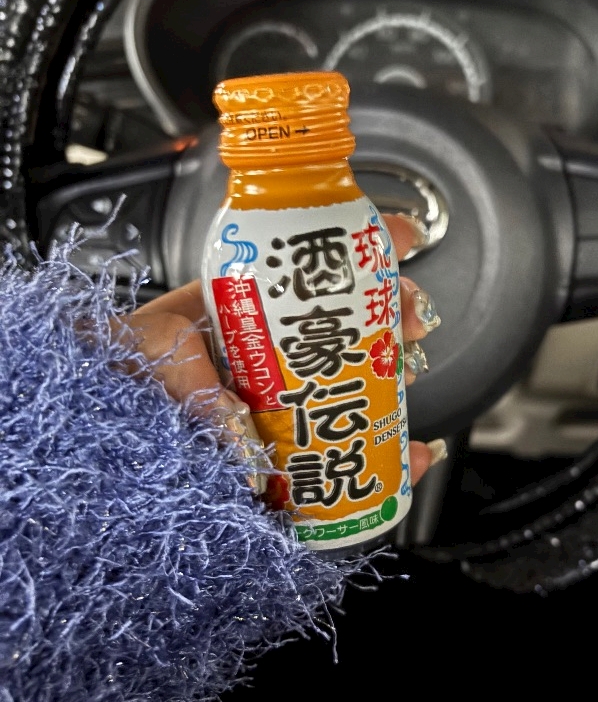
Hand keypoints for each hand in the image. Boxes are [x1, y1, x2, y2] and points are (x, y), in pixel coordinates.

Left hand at [118, 214, 444, 486]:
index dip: (360, 251)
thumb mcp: (145, 347)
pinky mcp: (281, 462)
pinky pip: (339, 462)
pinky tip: (407, 457)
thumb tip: (236, 424)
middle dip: (390, 318)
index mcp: (241, 312)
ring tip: (408, 382)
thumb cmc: (108, 369)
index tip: (400, 239)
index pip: (309, 271)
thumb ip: (184, 372)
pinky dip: (383, 460)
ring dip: (395, 385)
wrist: (85, 432)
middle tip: (408, 320)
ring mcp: (278, 409)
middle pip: (346, 330)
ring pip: (353, 391)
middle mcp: (268, 358)